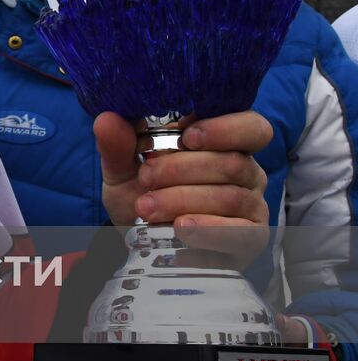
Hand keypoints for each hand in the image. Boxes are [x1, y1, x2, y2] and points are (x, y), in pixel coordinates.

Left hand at [97, 110, 269, 230]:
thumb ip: (118, 144)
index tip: (187, 137)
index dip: (225, 128)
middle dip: (182, 168)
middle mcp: (247, 172)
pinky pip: (241, 233)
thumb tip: (107, 119)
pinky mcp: (250, 239)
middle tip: (146, 177)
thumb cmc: (143, 194)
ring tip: (147, 207)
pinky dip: (207, 230)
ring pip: (231, 196)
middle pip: (233, 162)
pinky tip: (180, 229)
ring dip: (183, 200)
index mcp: (225, 143)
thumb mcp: (122, 169)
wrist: (142, 241)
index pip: (251, 126)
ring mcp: (252, 207)